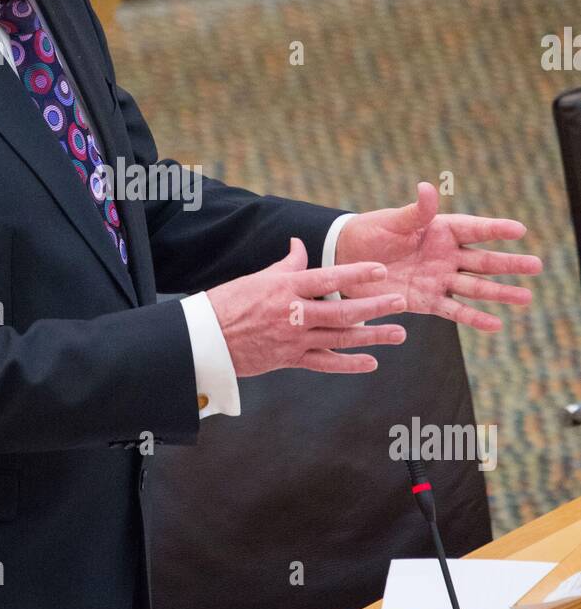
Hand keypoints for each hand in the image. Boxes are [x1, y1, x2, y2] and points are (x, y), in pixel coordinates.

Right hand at [206, 238, 407, 375]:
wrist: (206, 339)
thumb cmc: (229, 302)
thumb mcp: (259, 277)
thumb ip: (286, 264)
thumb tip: (299, 244)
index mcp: (286, 288)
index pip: (329, 278)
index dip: (357, 274)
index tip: (381, 270)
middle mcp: (294, 314)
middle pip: (342, 311)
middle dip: (375, 307)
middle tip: (401, 301)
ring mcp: (294, 339)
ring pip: (340, 338)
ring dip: (373, 336)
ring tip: (399, 332)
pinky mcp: (290, 359)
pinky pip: (325, 362)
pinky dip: (349, 364)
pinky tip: (372, 362)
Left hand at [335, 182, 542, 331]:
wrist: (348, 259)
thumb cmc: (371, 232)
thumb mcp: (392, 220)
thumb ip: (415, 211)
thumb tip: (427, 188)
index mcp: (441, 229)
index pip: (474, 229)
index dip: (495, 229)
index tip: (520, 230)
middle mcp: (446, 255)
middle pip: (483, 260)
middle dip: (510, 264)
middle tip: (537, 266)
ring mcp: (439, 279)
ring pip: (475, 287)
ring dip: (500, 293)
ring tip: (526, 298)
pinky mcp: (427, 300)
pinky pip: (454, 310)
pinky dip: (474, 318)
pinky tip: (496, 324)